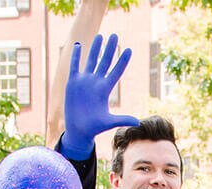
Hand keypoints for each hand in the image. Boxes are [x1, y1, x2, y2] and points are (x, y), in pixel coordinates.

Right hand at [62, 34, 138, 159]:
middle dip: (110, 49)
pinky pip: (74, 66)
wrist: (79, 129)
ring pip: (91, 61)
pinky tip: (77, 45)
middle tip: (115, 35)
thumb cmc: (95, 126)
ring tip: (100, 36)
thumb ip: (122, 119)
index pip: (116, 71)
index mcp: (105, 89)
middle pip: (105, 62)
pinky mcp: (73, 83)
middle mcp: (96, 82)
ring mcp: (84, 81)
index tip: (129, 50)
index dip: (122, 61)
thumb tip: (138, 122)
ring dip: (95, 48)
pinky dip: (75, 56)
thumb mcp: (109, 122)